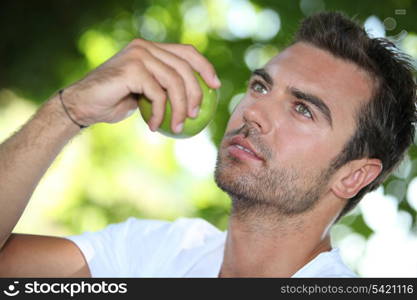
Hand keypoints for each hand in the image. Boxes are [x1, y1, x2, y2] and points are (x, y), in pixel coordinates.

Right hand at [62, 39, 220, 131]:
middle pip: (184, 67)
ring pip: (174, 81)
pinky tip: (155, 127)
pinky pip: (158, 94)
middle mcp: (145, 47)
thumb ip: (165, 87)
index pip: (187, 52)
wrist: (83, 105)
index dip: (205, 67)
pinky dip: (160, 114)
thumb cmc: (115, 102)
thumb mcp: (146, 94)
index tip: (216, 87)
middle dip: (195, 94)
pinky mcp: (132, 68)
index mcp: (151, 48)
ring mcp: (138, 55)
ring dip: (179, 109)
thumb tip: (195, 99)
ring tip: (178, 127)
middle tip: (194, 116)